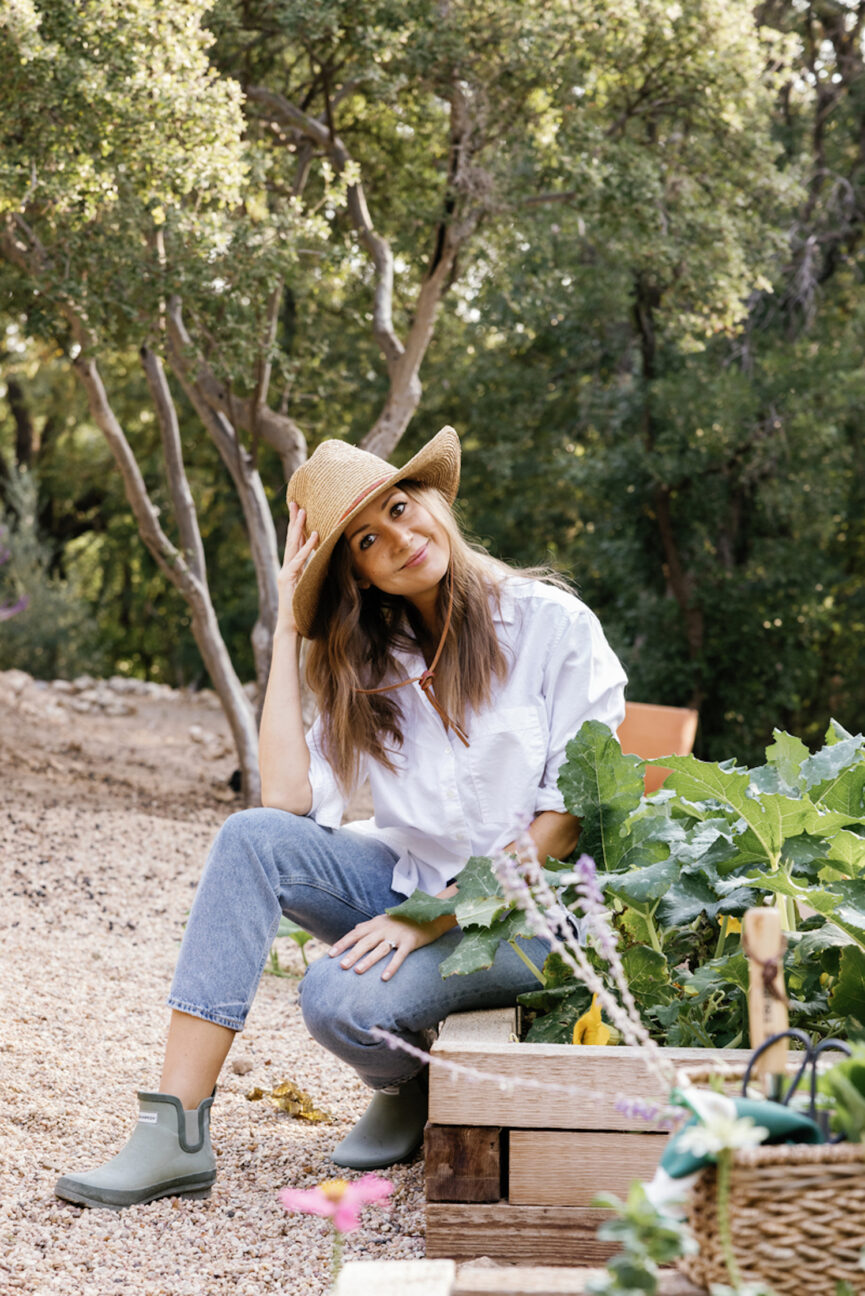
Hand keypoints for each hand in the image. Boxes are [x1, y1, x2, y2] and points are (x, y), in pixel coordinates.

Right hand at [277, 501, 317, 635]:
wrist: (290, 629)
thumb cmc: (304, 612)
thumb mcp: (314, 589)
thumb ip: (318, 576)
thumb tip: (331, 566)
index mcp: (293, 569)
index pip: (295, 543)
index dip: (298, 527)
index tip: (301, 510)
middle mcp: (287, 568)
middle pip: (291, 539)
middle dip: (294, 520)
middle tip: (296, 502)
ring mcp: (285, 573)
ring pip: (292, 545)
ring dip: (299, 527)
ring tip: (304, 510)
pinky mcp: (288, 580)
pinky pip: (299, 560)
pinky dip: (307, 548)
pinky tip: (314, 535)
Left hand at [329, 913, 441, 980]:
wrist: (429, 914)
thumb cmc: (403, 919)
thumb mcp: (384, 919)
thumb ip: (369, 925)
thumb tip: (354, 928)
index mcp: (375, 923)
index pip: (355, 934)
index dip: (342, 944)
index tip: (330, 955)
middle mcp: (384, 928)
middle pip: (365, 942)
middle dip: (352, 954)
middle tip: (341, 966)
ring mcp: (397, 935)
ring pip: (380, 949)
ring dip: (368, 960)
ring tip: (357, 971)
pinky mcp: (410, 942)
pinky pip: (399, 956)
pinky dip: (391, 967)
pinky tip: (384, 978)